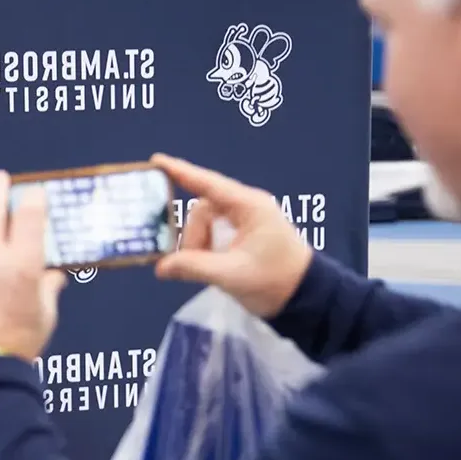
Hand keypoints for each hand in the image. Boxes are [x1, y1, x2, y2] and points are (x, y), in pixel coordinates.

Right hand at [151, 154, 312, 316]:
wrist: (305, 298)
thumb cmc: (275, 281)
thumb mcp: (232, 275)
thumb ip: (195, 267)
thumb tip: (161, 267)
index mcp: (249, 207)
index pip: (208, 184)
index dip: (180, 171)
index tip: (155, 161)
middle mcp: (245, 207)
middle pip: (202, 210)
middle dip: (192, 236)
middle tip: (185, 263)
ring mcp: (244, 221)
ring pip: (205, 224)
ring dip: (197, 246)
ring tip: (202, 271)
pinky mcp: (241, 235)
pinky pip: (212, 234)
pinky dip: (204, 249)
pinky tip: (205, 267)